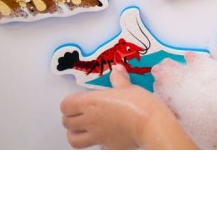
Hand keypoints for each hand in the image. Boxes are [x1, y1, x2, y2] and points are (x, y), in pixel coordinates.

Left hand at [60, 65, 197, 148]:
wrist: (151, 125)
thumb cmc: (139, 102)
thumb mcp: (129, 87)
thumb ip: (119, 80)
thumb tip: (117, 68)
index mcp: (91, 103)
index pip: (65, 105)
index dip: (70, 103)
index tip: (80, 100)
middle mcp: (90, 120)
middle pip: (66, 122)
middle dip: (71, 118)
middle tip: (81, 114)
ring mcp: (97, 136)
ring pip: (73, 139)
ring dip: (76, 134)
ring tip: (85, 129)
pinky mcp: (107, 148)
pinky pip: (95, 147)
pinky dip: (98, 144)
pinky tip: (107, 138)